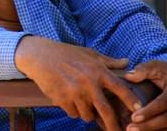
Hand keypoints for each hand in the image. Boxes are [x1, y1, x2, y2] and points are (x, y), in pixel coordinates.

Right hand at [15, 36, 139, 130]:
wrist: (39, 55)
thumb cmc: (65, 53)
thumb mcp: (89, 53)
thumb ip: (109, 61)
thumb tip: (127, 62)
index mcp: (98, 71)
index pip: (121, 89)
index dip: (131, 101)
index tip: (138, 109)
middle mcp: (89, 84)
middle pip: (106, 112)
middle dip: (114, 126)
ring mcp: (75, 93)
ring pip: (88, 115)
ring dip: (87, 113)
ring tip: (82, 104)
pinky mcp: (62, 99)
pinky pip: (73, 113)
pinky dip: (73, 110)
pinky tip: (68, 100)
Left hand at [124, 60, 166, 129]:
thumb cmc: (165, 73)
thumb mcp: (156, 67)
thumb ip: (144, 70)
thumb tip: (129, 76)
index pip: (163, 104)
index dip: (149, 111)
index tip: (133, 117)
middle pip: (166, 120)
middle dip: (149, 125)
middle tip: (130, 129)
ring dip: (151, 130)